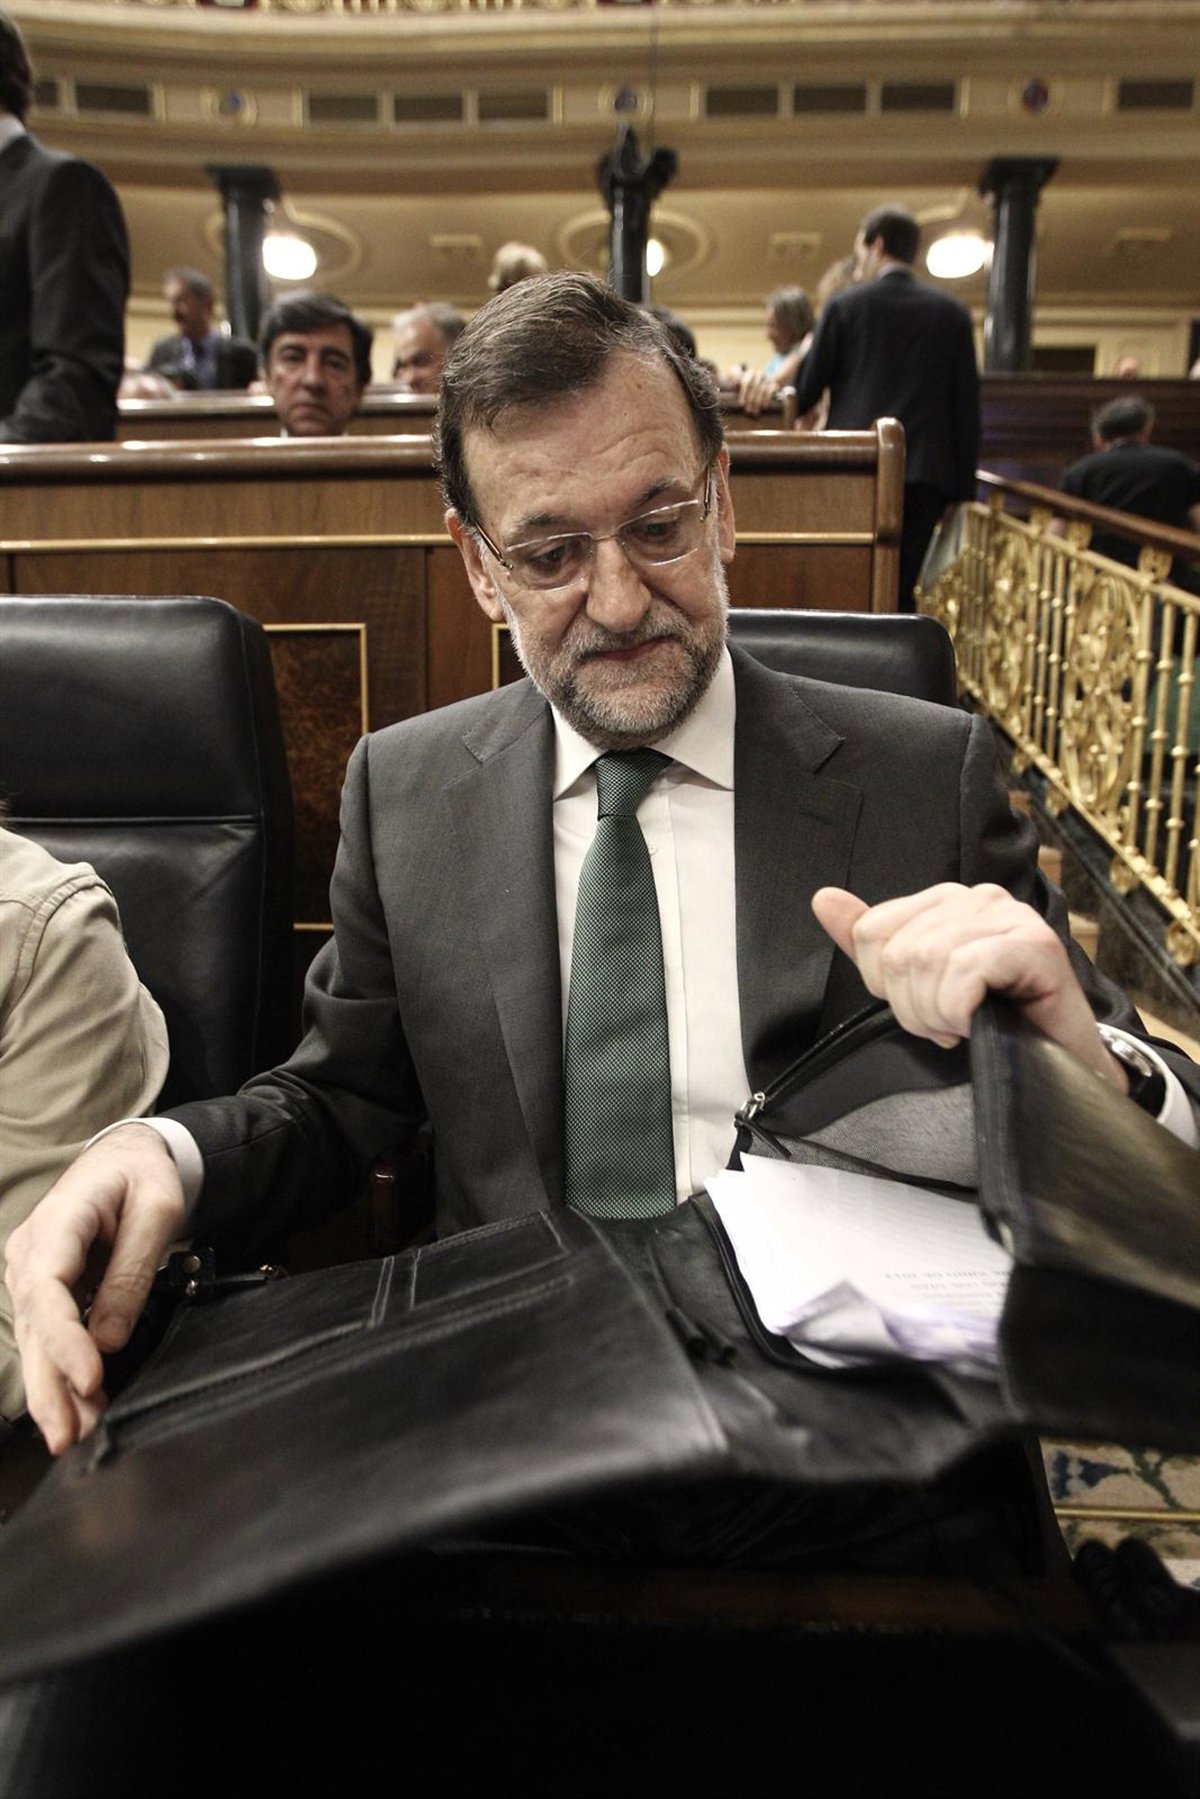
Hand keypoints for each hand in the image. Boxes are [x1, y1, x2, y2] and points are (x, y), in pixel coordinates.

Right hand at [6, 1125, 185, 1452]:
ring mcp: (29, 1274)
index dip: (64, 1341)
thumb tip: (108, 1339)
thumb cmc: (141, 1177)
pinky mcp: (42, 1292)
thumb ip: (133, 1271)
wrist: (124, 1159)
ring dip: (53, 1390)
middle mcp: (29, 1253)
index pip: (47, 1290)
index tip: (90, 1378)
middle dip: (48, 1386)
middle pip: (33, 1327)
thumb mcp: (157, 1210)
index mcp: (57, 1224)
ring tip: (75, 1435)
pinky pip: (46, 1336)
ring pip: (35, 1340)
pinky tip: (78, 1407)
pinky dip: (59, 1373)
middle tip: (68, 1435)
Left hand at [737, 368, 780, 415]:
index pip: (745, 382)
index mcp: (750, 373)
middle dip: (750, 400)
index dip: (743, 393)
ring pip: (761, 390)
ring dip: (757, 402)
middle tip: (748, 410)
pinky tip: (764, 406)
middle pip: (753, 387)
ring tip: (754, 411)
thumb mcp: (744, 383)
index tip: (741, 404)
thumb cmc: (753, 385)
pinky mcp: (774, 383)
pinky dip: (766, 399)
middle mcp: (758, 374)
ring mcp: (767, 378)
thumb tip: (729, 384)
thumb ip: (737, 383)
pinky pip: (770, 391)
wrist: (771, 382)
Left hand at [812, 882, 1127, 1090]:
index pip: (871, 933)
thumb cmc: (996, 1022)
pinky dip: (962, 1008)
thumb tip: (824, 898)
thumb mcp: (920, 984)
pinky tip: (981, 1022)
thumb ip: (873, 943)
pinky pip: (965, 971)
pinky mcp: (1036, 943)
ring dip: (940, 1013)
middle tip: (950, 1025)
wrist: (1065, 1064)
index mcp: (945, 900)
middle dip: (914, 1007)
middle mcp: (978, 896)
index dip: (888, 988)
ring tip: (967, 1025)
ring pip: (926, 960)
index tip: (928, 1009)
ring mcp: (1010, 916)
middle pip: (897, 953)